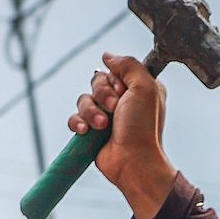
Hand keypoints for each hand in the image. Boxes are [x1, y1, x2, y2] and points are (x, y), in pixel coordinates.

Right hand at [71, 53, 175, 218]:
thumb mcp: (145, 87)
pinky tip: (86, 132)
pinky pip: (74, 118)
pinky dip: (78, 123)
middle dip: (102, 96)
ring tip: (102, 126)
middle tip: (114, 110)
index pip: (113, 70)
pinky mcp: (92, 131)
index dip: (115, 81)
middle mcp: (121, 100)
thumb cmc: (144, 128)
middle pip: (96, 82)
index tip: (124, 93)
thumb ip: (129, 65)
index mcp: (137, 88)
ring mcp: (105, 116)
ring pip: (83, 100)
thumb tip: (108, 56)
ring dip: (91, 112)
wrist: (133, 161)